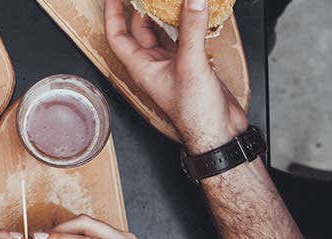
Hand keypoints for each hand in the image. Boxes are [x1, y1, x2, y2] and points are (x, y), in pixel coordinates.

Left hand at [103, 0, 247, 153]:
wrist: (218, 131)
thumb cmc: (195, 113)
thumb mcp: (191, 65)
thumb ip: (192, 30)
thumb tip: (193, 1)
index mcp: (141, 67)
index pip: (118, 36)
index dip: (113, 14)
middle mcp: (153, 64)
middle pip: (140, 29)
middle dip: (141, 8)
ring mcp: (171, 64)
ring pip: (162, 32)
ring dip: (165, 14)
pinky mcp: (190, 64)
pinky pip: (184, 37)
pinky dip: (188, 23)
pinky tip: (195, 11)